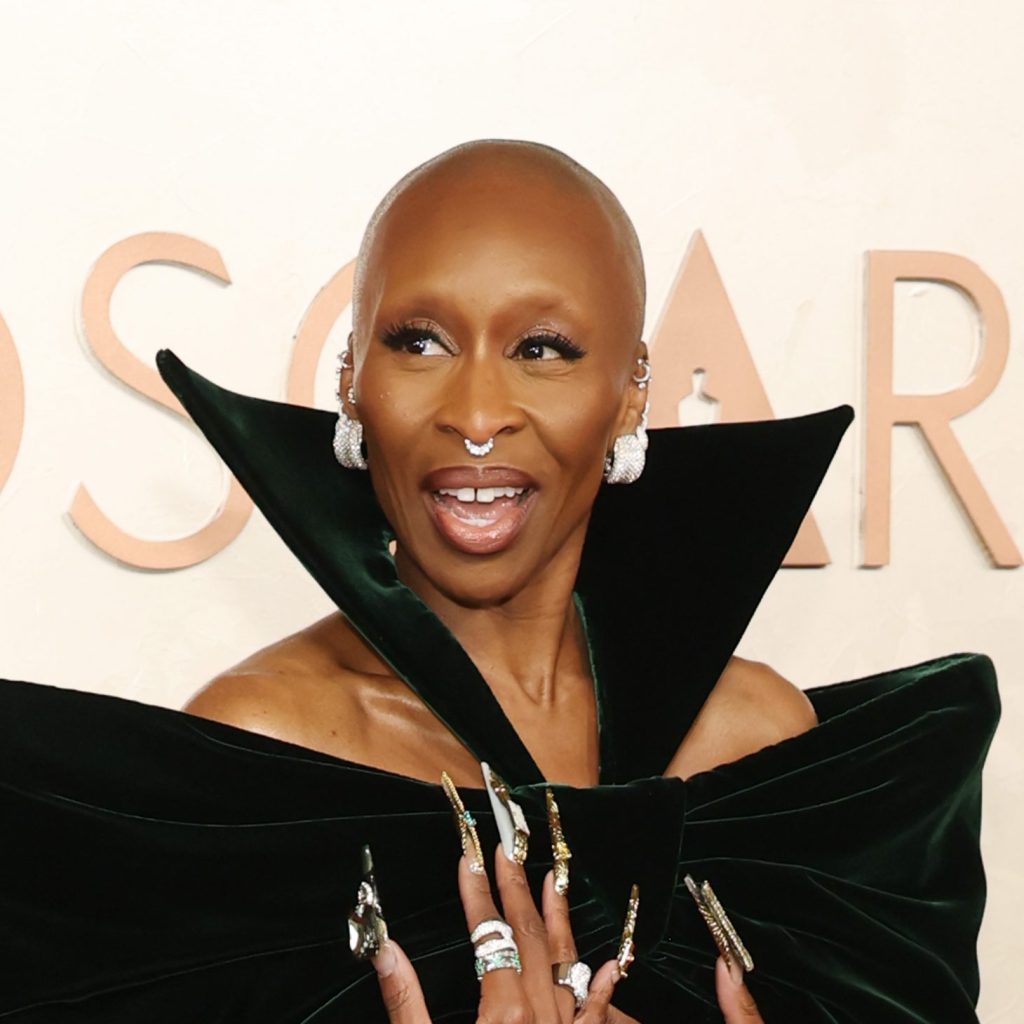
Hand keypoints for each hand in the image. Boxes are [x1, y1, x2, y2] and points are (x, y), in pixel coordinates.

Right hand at [371, 846, 635, 1021]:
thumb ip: (406, 1005)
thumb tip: (386, 949)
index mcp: (502, 1018)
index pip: (489, 937)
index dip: (477, 892)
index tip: (469, 853)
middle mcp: (542, 1021)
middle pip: (531, 939)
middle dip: (516, 888)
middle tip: (507, 845)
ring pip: (568, 964)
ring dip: (558, 918)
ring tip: (553, 876)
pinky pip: (596, 1013)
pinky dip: (603, 983)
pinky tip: (613, 959)